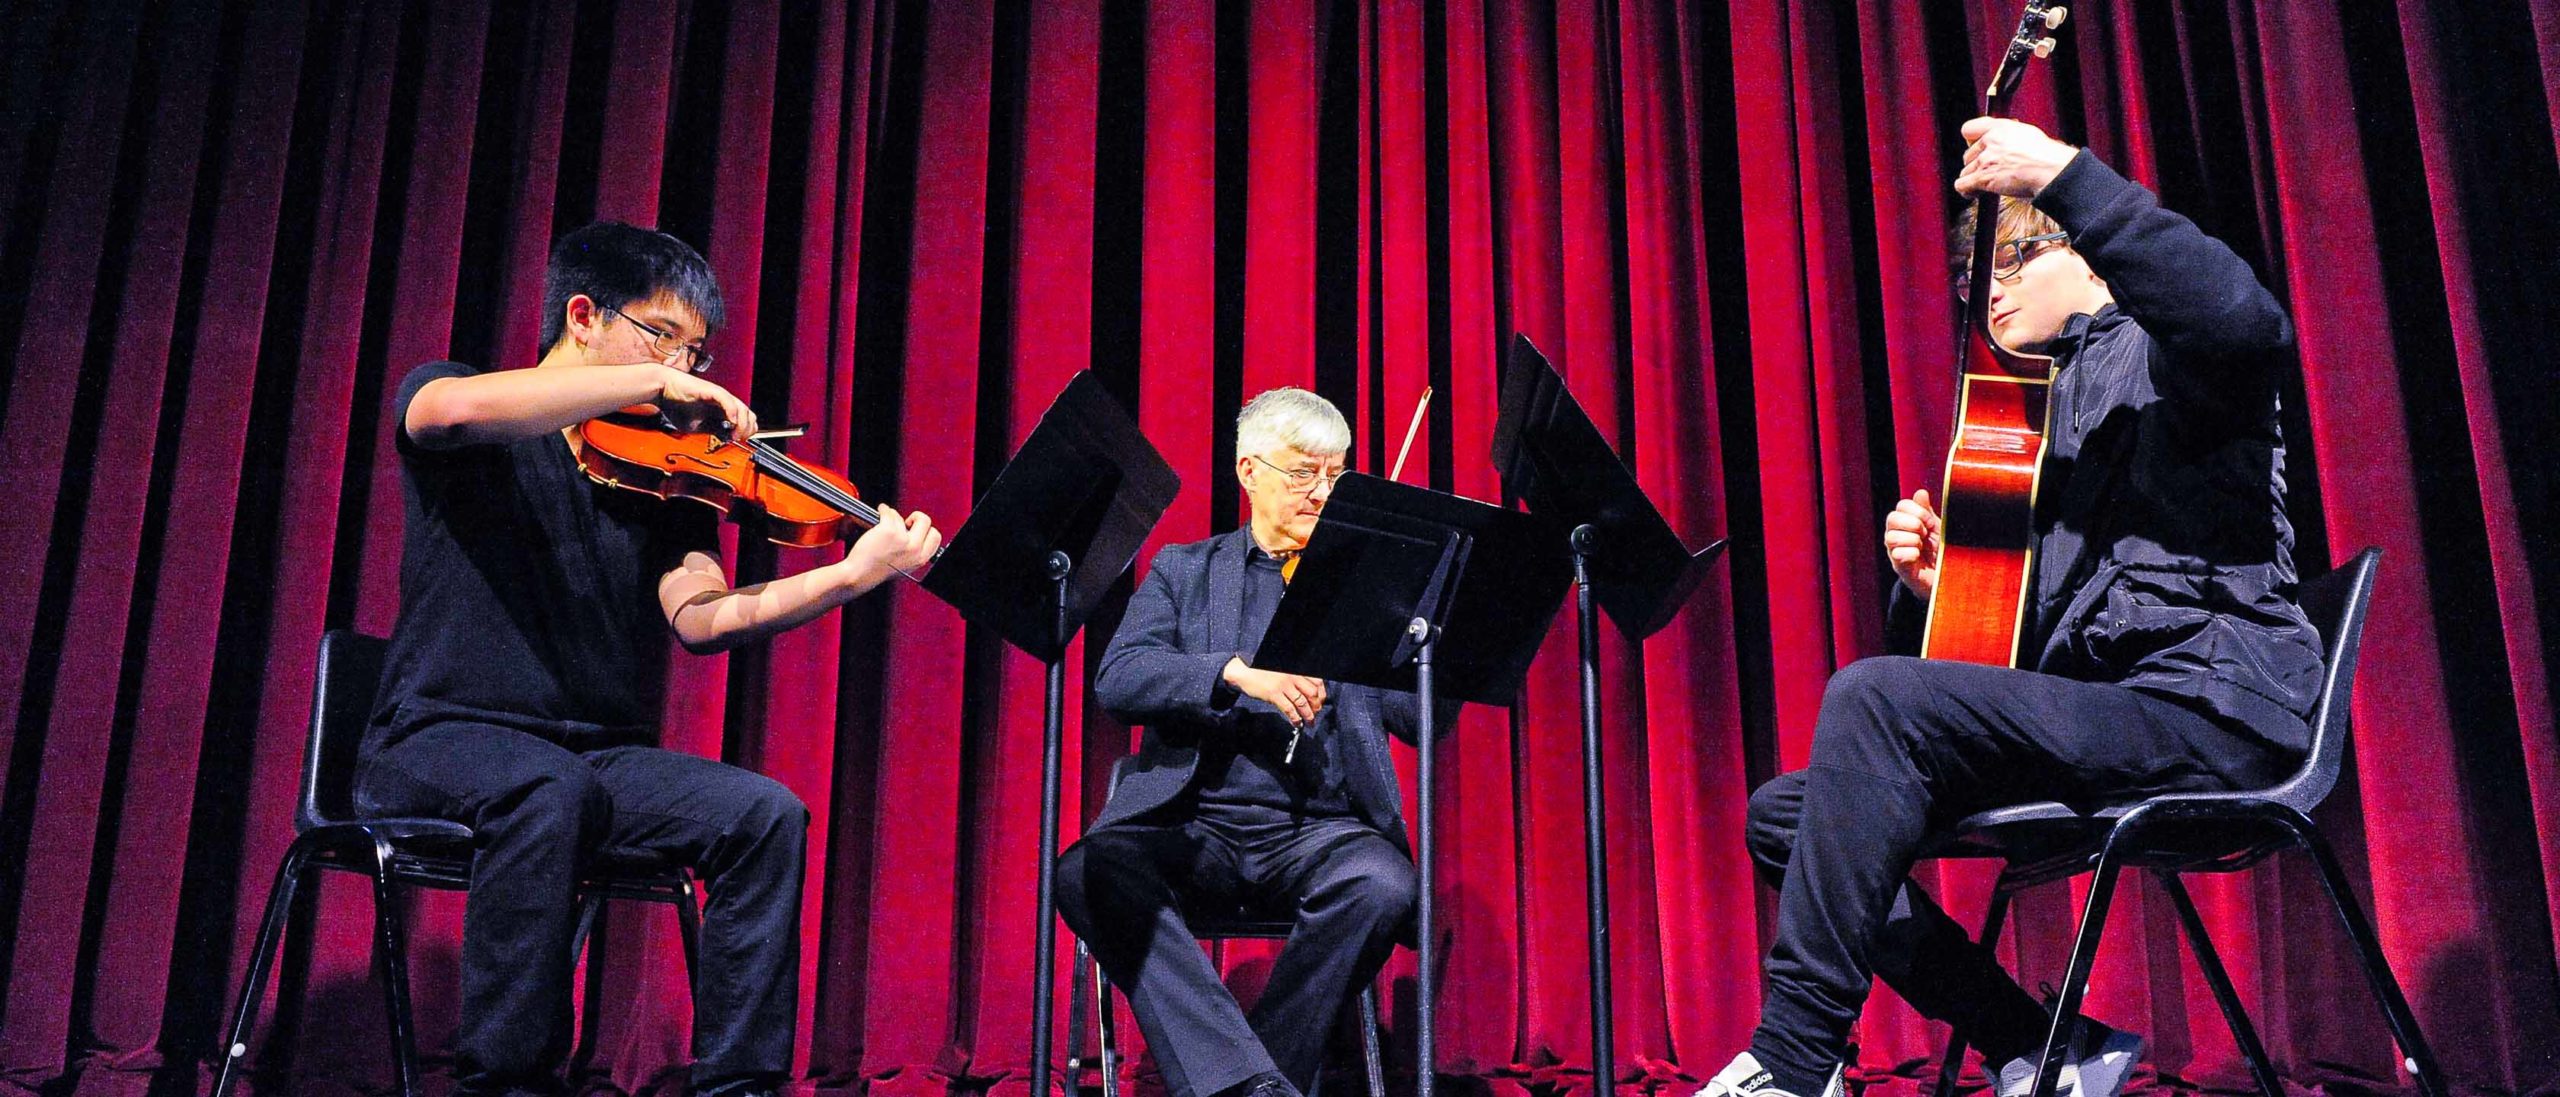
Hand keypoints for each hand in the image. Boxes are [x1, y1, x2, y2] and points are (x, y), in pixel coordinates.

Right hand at [656, 371, 757, 442]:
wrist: (662, 388)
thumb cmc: (676, 405)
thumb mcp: (696, 426)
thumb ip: (711, 430)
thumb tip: (724, 439)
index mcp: (722, 410)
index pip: (745, 421)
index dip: (745, 433)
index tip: (736, 442)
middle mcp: (725, 402)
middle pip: (749, 416)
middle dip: (747, 430)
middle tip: (736, 439)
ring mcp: (720, 395)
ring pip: (743, 409)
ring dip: (741, 425)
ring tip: (733, 435)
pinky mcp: (712, 390)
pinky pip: (728, 401)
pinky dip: (733, 412)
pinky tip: (731, 422)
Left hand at [845, 505, 940, 585]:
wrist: (860, 574)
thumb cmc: (877, 571)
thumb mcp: (905, 566)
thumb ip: (914, 552)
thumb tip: (914, 533)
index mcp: (920, 559)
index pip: (935, 536)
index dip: (926, 529)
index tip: (917, 528)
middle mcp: (914, 548)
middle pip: (925, 521)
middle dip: (917, 517)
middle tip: (906, 521)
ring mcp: (901, 538)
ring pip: (902, 517)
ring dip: (892, 516)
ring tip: (884, 522)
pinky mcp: (888, 530)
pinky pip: (889, 512)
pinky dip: (883, 510)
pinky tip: (880, 512)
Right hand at [1223, 658, 1327, 727]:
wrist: (1244, 670)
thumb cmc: (1262, 670)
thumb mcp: (1283, 669)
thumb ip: (1295, 678)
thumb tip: (1308, 693)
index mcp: (1296, 669)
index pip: (1317, 682)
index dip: (1321, 694)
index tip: (1321, 702)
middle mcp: (1292, 676)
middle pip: (1312, 693)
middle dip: (1316, 706)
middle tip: (1315, 713)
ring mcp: (1283, 685)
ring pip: (1303, 703)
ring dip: (1308, 715)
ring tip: (1309, 722)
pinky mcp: (1274, 694)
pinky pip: (1289, 709)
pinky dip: (1295, 718)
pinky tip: (1296, 723)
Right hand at [1884, 489, 1942, 600]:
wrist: (1947, 577)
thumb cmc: (1941, 550)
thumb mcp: (1937, 528)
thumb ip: (1927, 511)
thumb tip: (1920, 492)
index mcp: (1906, 522)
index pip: (1901, 506)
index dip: (1917, 511)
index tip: (1931, 522)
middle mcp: (1897, 534)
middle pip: (1892, 518)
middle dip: (1912, 524)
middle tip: (1925, 534)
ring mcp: (1895, 550)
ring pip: (1892, 536)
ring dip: (1912, 540)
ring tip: (1922, 547)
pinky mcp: (1899, 567)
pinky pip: (1897, 554)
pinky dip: (1910, 554)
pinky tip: (1918, 558)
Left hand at [1954, 117, 2075, 198]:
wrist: (2052, 171)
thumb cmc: (2047, 157)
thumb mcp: (2027, 134)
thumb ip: (2008, 135)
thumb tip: (2000, 141)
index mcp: (2001, 128)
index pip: (1969, 129)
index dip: (1970, 140)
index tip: (1974, 147)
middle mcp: (1991, 141)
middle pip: (1968, 154)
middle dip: (1976, 164)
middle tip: (1988, 171)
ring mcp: (1986, 159)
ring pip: (1966, 171)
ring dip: (1974, 179)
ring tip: (1985, 184)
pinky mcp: (1984, 177)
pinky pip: (1962, 185)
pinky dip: (1966, 191)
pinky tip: (1974, 193)